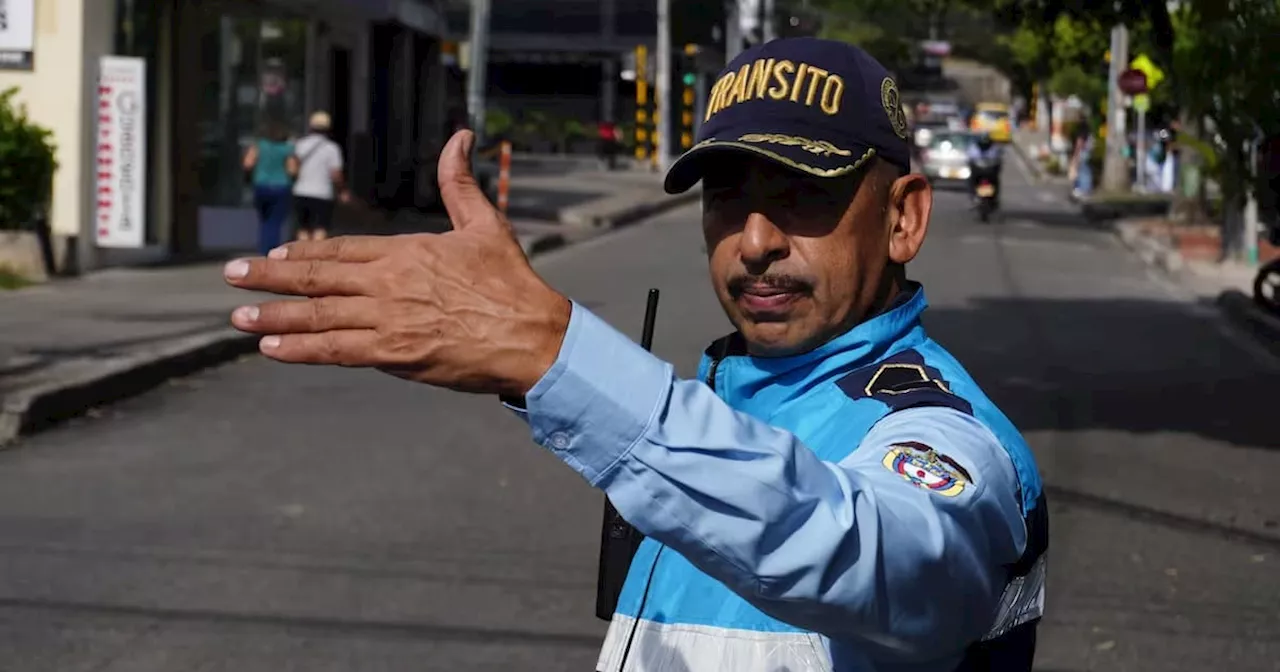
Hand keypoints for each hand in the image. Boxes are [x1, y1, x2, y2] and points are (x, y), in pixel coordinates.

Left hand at [223, 130, 571, 396]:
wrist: (531, 336)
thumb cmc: (512, 284)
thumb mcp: (486, 224)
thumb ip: (459, 183)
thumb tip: (460, 136)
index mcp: (406, 251)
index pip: (343, 251)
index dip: (306, 255)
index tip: (275, 256)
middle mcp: (388, 282)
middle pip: (317, 279)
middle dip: (269, 278)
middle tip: (231, 276)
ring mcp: (387, 319)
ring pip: (318, 316)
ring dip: (274, 317)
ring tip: (238, 316)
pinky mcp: (393, 354)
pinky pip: (336, 351)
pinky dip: (301, 350)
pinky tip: (271, 350)